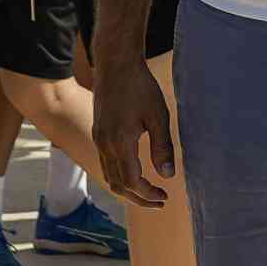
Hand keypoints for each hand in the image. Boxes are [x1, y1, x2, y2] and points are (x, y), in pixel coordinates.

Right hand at [93, 55, 179, 209]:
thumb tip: (167, 176)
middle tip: (159, 201)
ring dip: (128, 189)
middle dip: (138, 198)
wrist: (116, 64)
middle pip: (118, 185)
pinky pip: (106, 164)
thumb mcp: (158, 116)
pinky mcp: (98, 133)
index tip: (164, 197)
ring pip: (109, 176)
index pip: (131, 182)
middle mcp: (104, 144)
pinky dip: (120, 176)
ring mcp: (99, 139)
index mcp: (120, 142)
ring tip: (148, 192)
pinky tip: (135, 172)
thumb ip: (162, 147)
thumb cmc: (140, 86)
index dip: (147, 194)